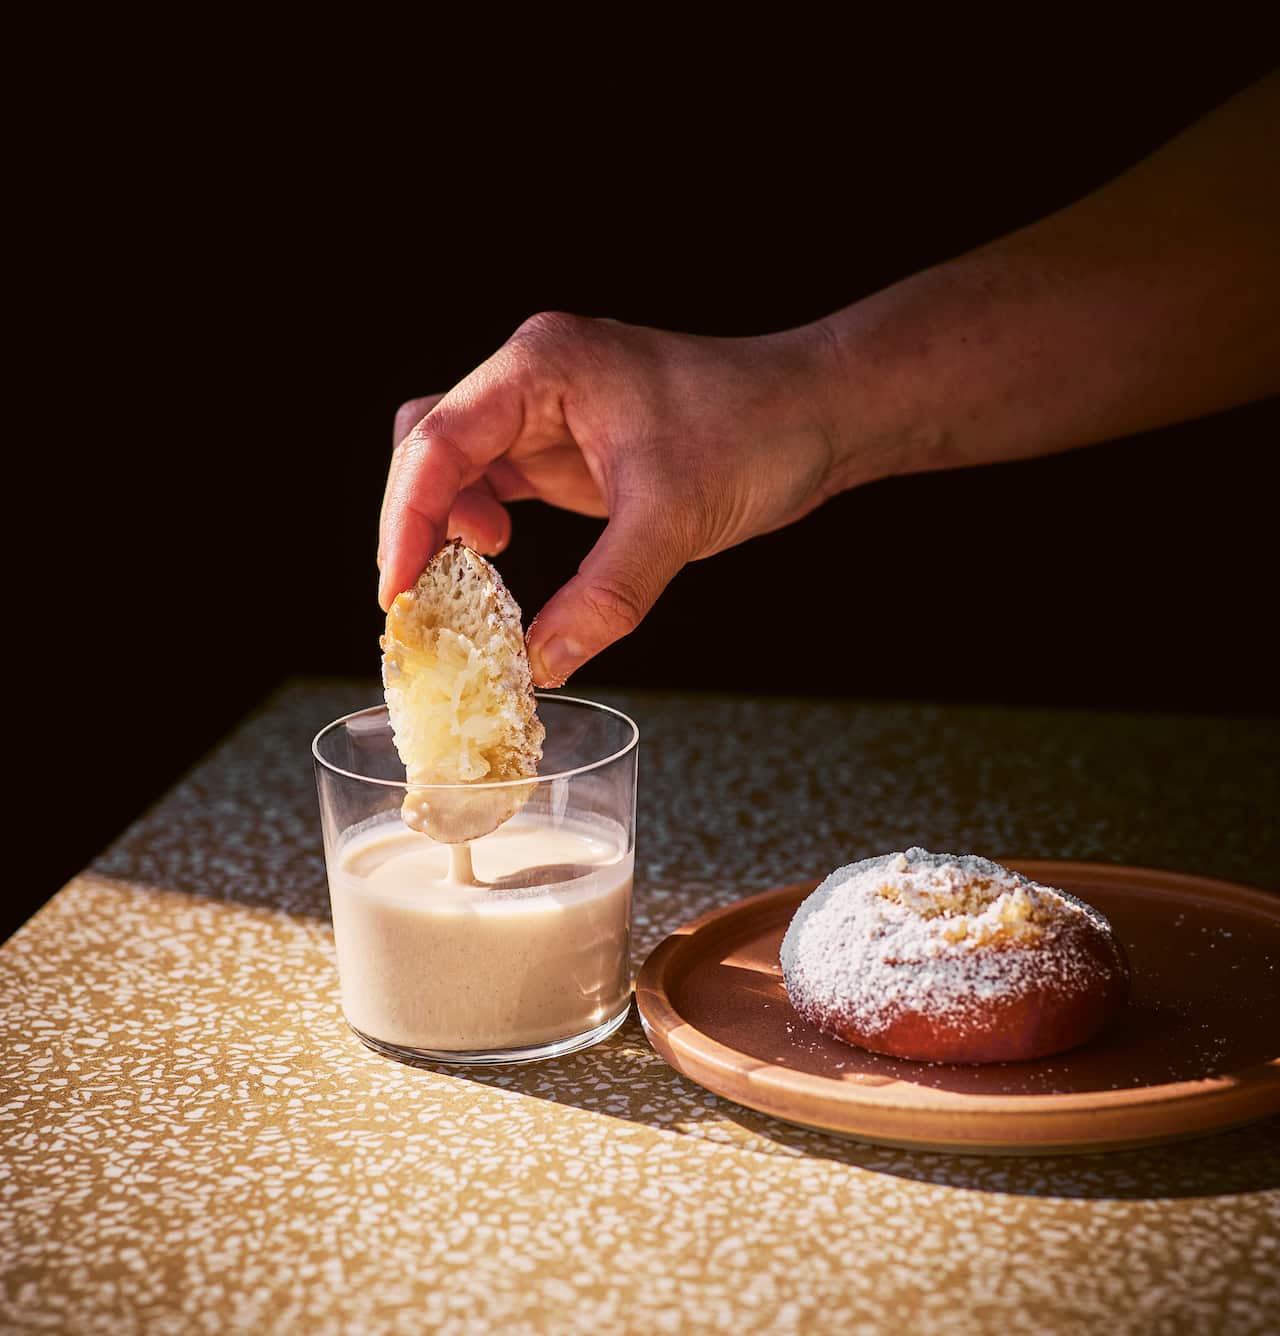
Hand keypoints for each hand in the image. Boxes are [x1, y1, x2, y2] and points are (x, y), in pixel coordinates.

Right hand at [378, 314, 840, 686]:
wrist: (818, 414)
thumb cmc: (758, 429)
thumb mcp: (674, 520)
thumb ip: (606, 596)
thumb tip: (543, 662)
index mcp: (543, 366)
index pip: (437, 439)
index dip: (406, 520)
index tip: (397, 592)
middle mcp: (533, 381)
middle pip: (429, 448)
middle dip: (417, 527)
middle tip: (422, 602)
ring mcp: (547, 414)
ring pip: (456, 470)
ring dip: (448, 532)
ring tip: (465, 591)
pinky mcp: (565, 449)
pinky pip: (496, 489)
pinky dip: (482, 534)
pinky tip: (495, 570)